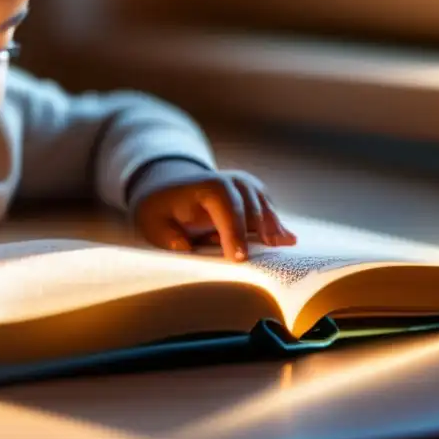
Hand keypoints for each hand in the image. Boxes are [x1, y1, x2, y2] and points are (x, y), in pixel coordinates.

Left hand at [133, 170, 295, 261]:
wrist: (168, 190)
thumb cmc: (160, 210)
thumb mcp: (152, 223)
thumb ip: (166, 235)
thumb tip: (184, 246)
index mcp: (206, 186)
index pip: (226, 205)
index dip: (234, 231)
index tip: (238, 257)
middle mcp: (229, 181)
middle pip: (251, 205)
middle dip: (260, 230)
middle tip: (266, 258)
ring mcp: (244, 185)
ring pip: (264, 205)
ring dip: (273, 226)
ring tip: (284, 246)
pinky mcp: (252, 194)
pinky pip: (268, 209)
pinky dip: (276, 224)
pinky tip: (287, 240)